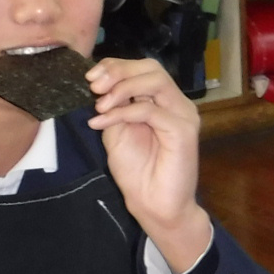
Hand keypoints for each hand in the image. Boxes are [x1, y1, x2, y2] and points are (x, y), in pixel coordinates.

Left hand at [87, 57, 213, 273]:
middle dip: (118, 71)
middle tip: (94, 85)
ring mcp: (183, 115)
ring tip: (100, 104)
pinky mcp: (183, 130)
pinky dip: (122, 113)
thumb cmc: (138, 174)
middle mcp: (176, 103)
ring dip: (121, 88)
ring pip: (155, 81)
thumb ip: (113, 109)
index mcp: (162, 101)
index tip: (90, 77)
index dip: (115, 66)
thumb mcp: (116, 134)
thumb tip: (98, 87)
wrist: (155, 206)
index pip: (142, 68)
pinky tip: (102, 122)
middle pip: (151, 67)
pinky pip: (150, 110)